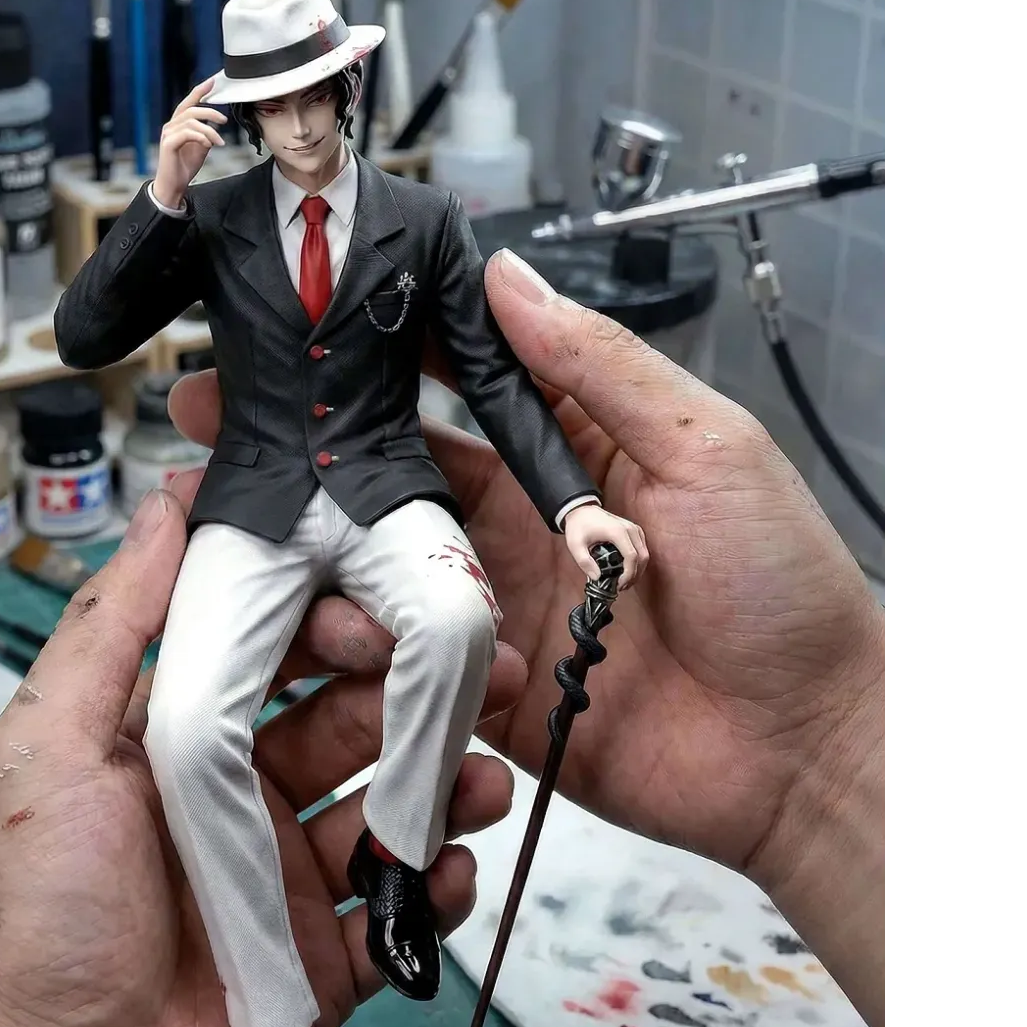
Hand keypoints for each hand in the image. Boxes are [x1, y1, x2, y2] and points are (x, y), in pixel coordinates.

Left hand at [0, 476, 527, 1026]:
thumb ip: (114, 625)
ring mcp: (285, 879)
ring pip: (388, 805)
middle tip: (489, 670)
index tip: (378, 615)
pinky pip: (399, 907)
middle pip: (346, 717)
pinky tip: (451, 871)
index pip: (270, 646)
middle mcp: (235, 795)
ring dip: (446, 780)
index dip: (330, 618)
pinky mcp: (324, 960)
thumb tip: (168, 498)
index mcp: (173, 736)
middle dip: (417, 689)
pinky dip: (436, 884)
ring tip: (490, 777)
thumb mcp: (48, 749)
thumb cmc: (40, 915)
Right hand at [151, 76, 228, 209]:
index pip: (188, 103)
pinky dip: (201, 137)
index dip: (200, 91)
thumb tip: (215, 124)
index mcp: (178, 125)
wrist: (174, 186)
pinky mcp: (168, 144)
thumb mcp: (201, 147)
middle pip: (191, 109)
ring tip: (219, 142)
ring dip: (209, 130)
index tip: (212, 82)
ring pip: (191, 121)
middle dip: (210, 111)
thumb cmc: (184, 167)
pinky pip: (187, 133)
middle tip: (224, 120)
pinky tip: (208, 145)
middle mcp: (171, 126)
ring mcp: (168, 134)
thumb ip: (206, 133)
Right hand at [168, 248, 887, 1026]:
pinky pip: (408, 663)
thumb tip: (507, 274)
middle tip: (218, 425)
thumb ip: (595, 366)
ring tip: (269, 536)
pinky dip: (373, 649)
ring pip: (384, 569)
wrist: (809, 752)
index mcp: (574, 452)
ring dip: (330, 554)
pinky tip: (344, 633)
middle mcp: (524, 526)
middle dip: (310, 451)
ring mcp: (501, 610)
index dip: (377, 356)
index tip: (296, 327)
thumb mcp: (704, 447)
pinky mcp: (487, 692)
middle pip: (395, 479)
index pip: (456, 386)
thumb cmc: (787, 590)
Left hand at [562, 501, 646, 588]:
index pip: (632, 557)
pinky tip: (628, 570)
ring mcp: (634, 528)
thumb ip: (584, 562)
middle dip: (635, 575)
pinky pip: (642, 549)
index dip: (628, 574)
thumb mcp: (575, 545)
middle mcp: (630, 529)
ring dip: (638, 570)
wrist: (582, 510)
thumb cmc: (579, 526)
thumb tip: (597, 577)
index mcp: (618, 532)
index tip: (619, 585)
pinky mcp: (635, 530)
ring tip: (624, 581)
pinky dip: (638, 562)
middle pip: (642, 557)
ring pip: (645, 554)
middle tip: (622, 586)